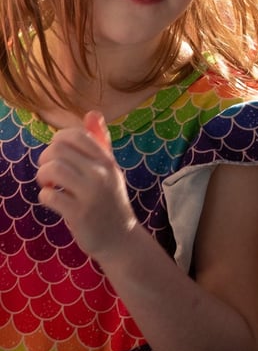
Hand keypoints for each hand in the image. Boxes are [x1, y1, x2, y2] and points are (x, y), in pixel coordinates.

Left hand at [36, 111, 137, 260]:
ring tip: (51, 186)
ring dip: (43, 178)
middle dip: (46, 159)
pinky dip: (46, 197)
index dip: (58, 141)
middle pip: (58, 149)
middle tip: (51, 174)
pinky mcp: (80, 214)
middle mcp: (101, 173)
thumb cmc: (110, 200)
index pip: (75, 135)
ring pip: (52, 169)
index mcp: (107, 160)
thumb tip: (92, 113)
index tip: (60, 156)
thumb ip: (100, 141)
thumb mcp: (110, 169)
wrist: (120, 237)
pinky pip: (50, 196)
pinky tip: (55, 201)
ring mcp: (91, 193)